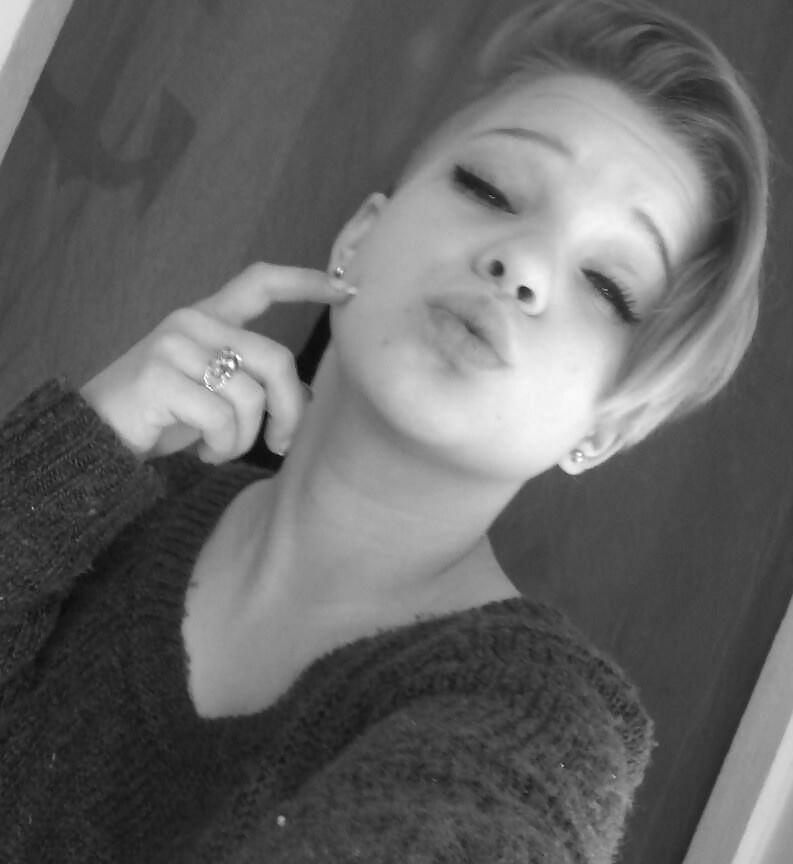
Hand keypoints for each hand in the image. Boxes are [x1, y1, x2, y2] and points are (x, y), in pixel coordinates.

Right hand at [79, 263, 354, 461]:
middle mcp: (192, 322)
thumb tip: (309, 395)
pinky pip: (221, 418)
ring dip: (245, 438)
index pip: (261, 282)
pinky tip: (203, 453)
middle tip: (281, 444)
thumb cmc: (164, 416)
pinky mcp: (159, 377)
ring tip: (221, 448)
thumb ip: (256, 383)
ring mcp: (173, 345)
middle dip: (291, 412)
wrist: (93, 438)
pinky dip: (222, 447)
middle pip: (275, 359)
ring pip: (250, 396)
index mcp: (208, 318)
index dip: (305, 282)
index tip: (346, 287)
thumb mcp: (216, 395)